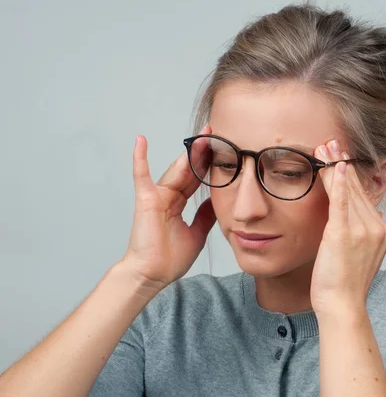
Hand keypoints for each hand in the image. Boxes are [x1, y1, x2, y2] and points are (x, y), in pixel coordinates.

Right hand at [119, 125, 215, 290]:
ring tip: (200, 135)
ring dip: (187, 152)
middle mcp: (168, 196)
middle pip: (188, 169)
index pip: (196, 178)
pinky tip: (141, 140)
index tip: (222, 148)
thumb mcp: (197, 233)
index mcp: (179, 203)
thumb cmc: (170, 258)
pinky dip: (140, 158)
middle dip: (202, 151)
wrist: (153, 274)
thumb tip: (217, 201)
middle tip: (215, 132)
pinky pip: (141, 176)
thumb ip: (205, 216)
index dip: (209, 163)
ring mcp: (157, 196)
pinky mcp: (146, 200)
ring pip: (175, 170)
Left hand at [310, 140, 385, 315]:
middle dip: (341, 164)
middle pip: (357, 189)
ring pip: (348, 192)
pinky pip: (342, 203)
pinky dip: (340, 183)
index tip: (340, 158)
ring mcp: (362, 230)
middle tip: (330, 144)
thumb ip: (361, 232)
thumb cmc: (345, 283)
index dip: (350, 175)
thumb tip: (358, 214)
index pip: (364, 196)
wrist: (342, 305)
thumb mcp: (358, 253)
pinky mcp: (344, 234)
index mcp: (382, 231)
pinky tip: (336, 166)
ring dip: (334, 168)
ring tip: (324, 149)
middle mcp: (377, 228)